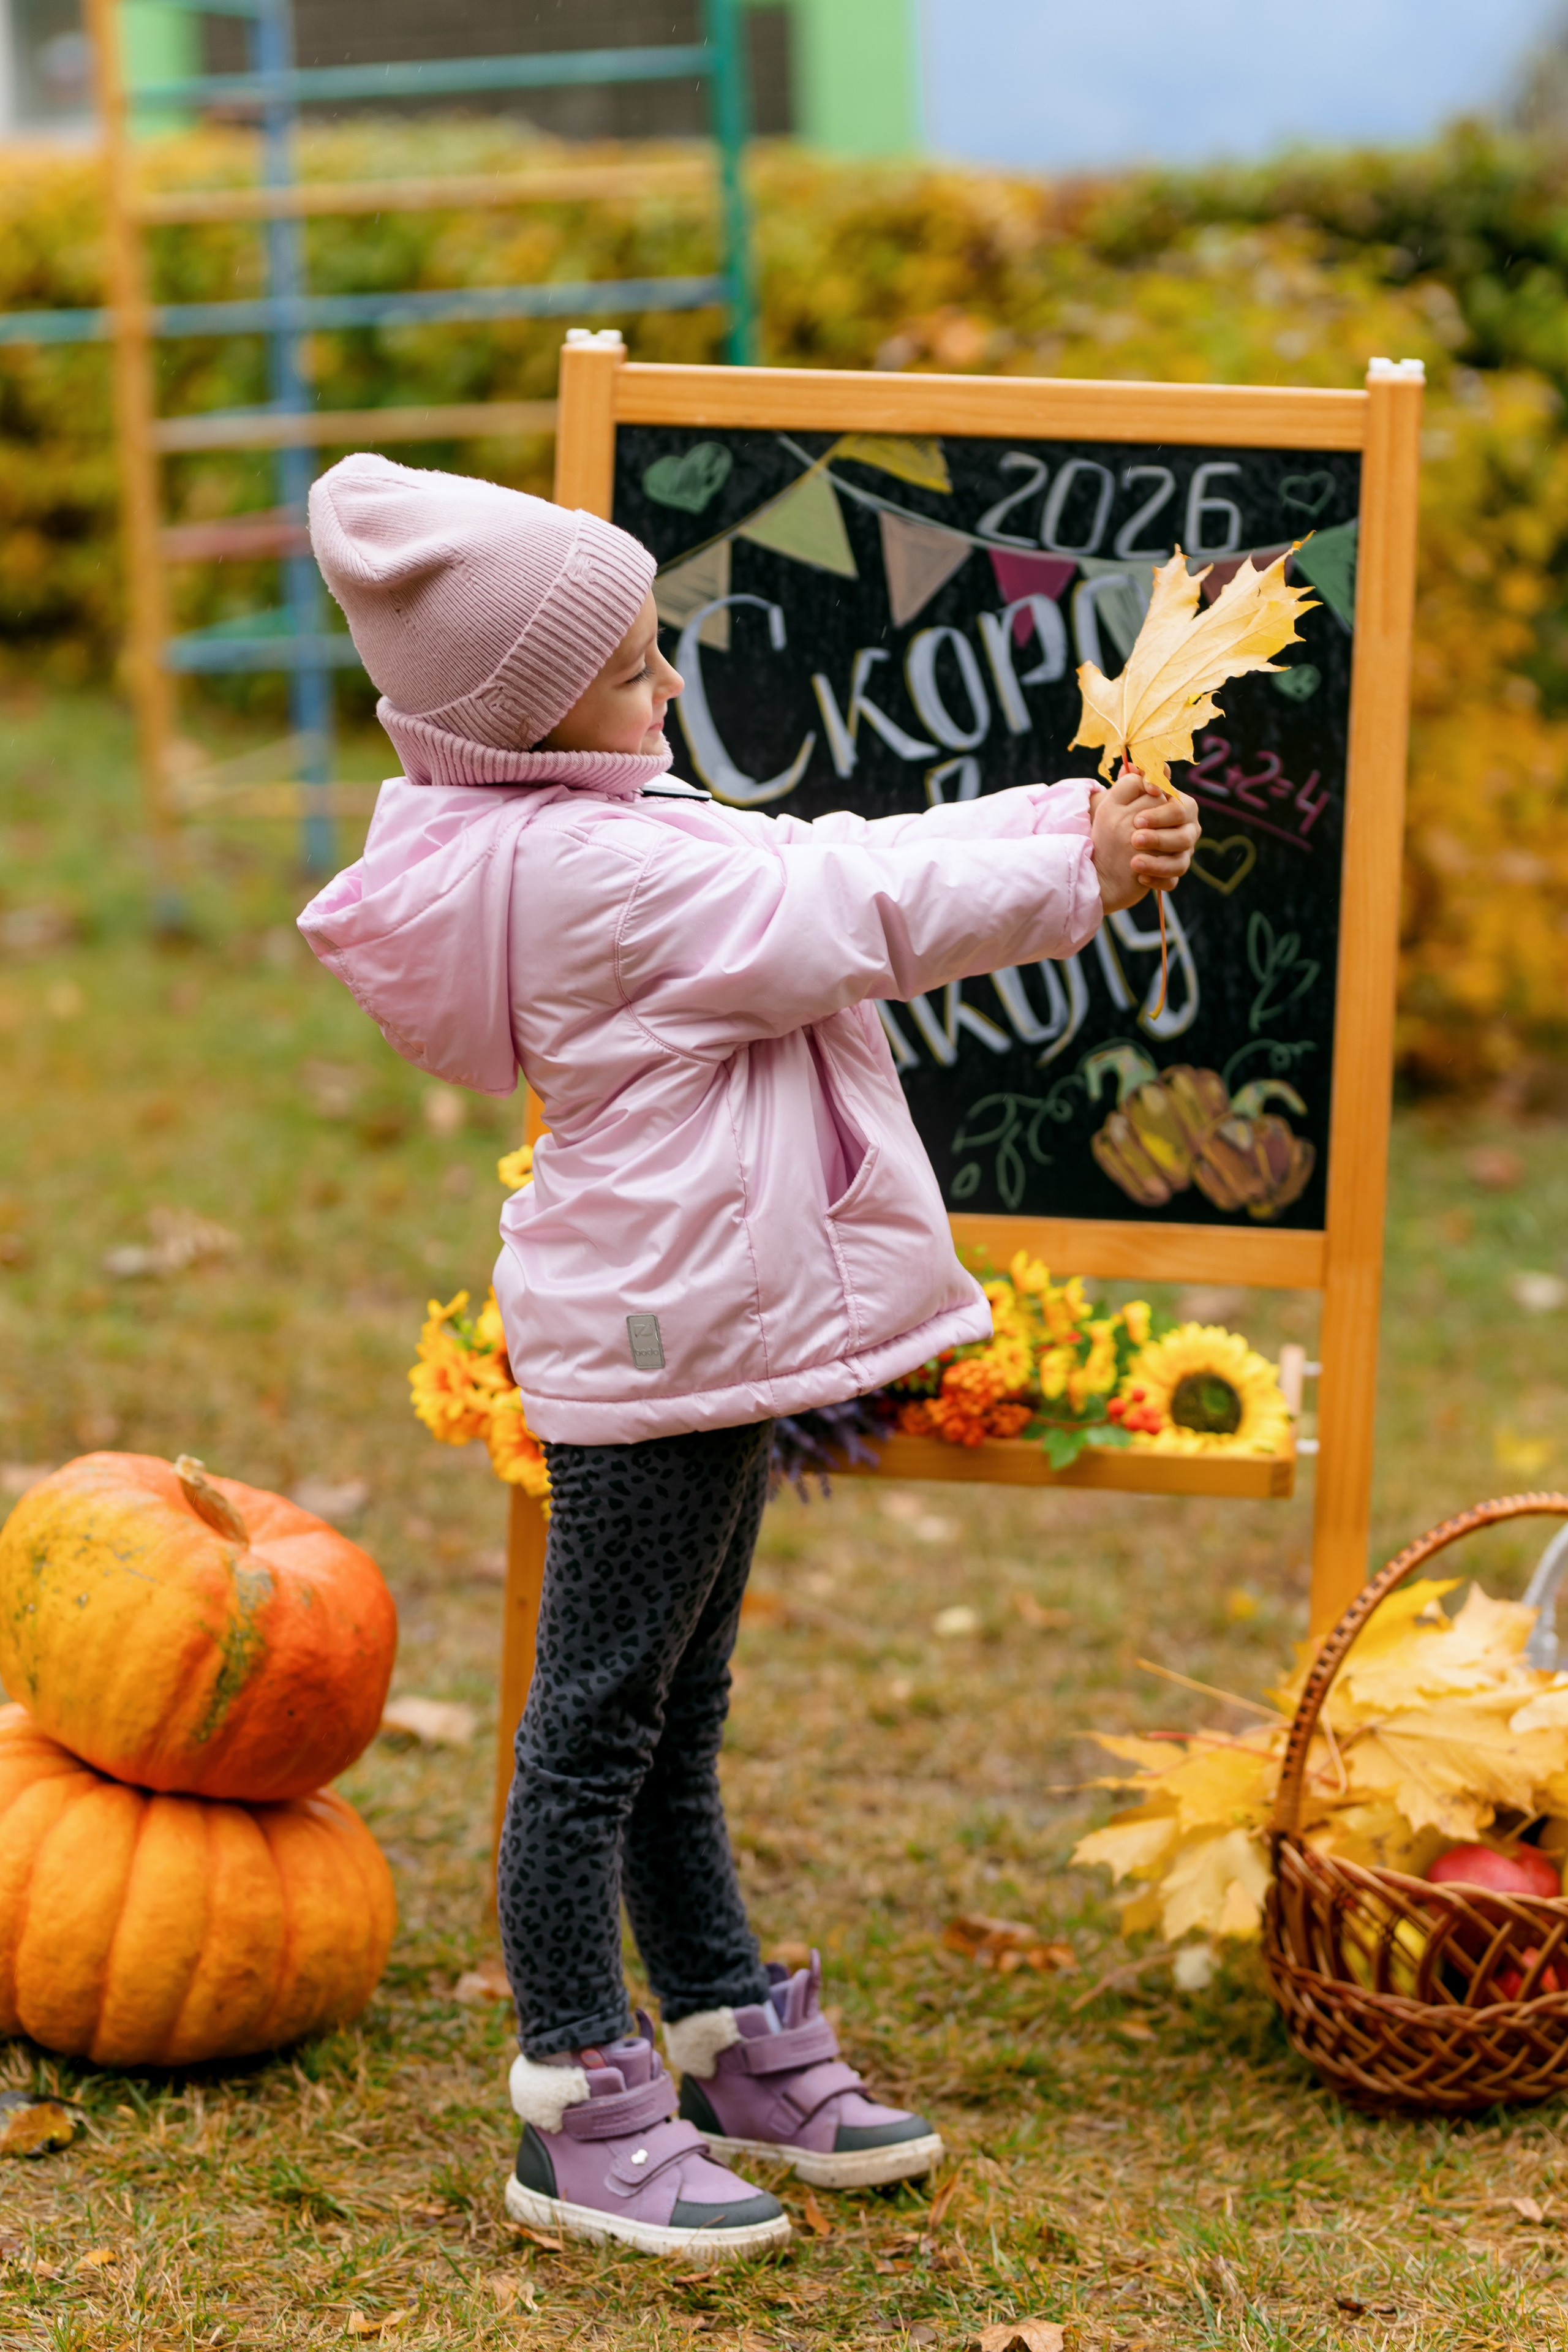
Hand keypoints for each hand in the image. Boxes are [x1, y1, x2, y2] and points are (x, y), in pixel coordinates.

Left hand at [1090, 767, 1200, 914]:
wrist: (1115, 844)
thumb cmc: (1125, 813)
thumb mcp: (1125, 795)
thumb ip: (1135, 779)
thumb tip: (1139, 767)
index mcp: (1181, 808)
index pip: (1180, 810)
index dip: (1161, 814)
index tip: (1136, 818)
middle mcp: (1187, 831)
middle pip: (1183, 837)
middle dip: (1159, 838)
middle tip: (1134, 839)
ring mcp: (1182, 855)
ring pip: (1180, 863)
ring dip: (1158, 863)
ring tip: (1133, 862)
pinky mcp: (1172, 875)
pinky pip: (1172, 882)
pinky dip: (1157, 881)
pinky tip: (1139, 877)